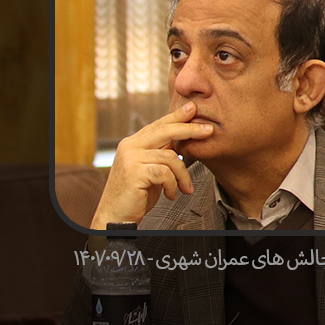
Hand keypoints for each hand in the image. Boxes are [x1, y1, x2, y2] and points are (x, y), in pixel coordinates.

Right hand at [90, 102, 212, 227]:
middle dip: (190, 130)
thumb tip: (185, 136)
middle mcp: (129, 146)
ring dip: (182, 175)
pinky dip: (173, 185)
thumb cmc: (138, 193)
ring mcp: (130, 158)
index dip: (177, 116)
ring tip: (184, 188)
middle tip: (209, 131)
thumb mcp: (151, 168)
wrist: (116, 217)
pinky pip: (165, 173)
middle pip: (166, 131)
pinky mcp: (134, 173)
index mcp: (133, 143)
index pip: (159, 125)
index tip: (194, 108)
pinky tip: (171, 195)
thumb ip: (162, 152)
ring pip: (170, 157)